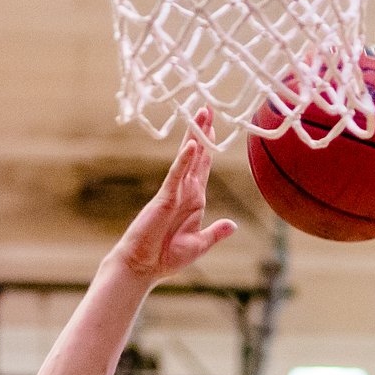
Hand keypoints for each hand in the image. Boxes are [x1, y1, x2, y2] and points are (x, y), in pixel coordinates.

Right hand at [110, 110, 237, 282]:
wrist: (142, 266)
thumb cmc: (165, 257)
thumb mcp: (198, 245)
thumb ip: (215, 233)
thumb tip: (232, 225)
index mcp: (194, 201)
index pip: (204, 168)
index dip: (209, 148)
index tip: (214, 127)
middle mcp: (185, 192)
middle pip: (197, 156)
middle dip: (203, 132)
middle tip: (207, 108)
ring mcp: (174, 193)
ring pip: (187, 159)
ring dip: (195, 137)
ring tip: (200, 115)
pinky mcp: (164, 198)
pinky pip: (177, 176)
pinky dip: (184, 161)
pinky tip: (192, 146)